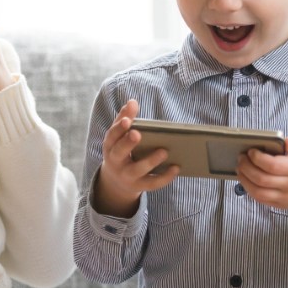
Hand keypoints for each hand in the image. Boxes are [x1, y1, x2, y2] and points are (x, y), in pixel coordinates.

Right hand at [92, 99, 179, 216]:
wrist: (116, 181)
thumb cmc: (121, 151)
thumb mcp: (118, 137)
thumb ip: (125, 118)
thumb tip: (132, 102)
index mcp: (110, 146)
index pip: (111, 136)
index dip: (118, 128)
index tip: (127, 120)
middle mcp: (116, 162)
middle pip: (119, 153)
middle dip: (128, 143)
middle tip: (138, 133)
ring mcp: (127, 176)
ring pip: (137, 170)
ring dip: (151, 161)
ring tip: (164, 151)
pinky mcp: (139, 186)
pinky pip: (152, 184)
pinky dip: (165, 177)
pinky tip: (176, 167)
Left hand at [236, 135, 287, 211]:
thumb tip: (287, 141)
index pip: (273, 166)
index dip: (258, 158)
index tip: (251, 151)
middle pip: (262, 179)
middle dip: (247, 167)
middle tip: (241, 157)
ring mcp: (286, 198)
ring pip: (258, 192)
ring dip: (245, 180)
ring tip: (240, 168)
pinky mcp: (281, 205)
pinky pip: (261, 200)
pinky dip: (250, 189)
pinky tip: (246, 179)